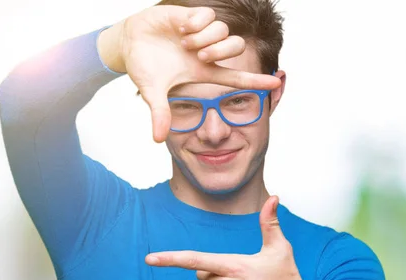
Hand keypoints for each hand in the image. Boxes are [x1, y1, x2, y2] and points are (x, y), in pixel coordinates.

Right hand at [98, 5, 280, 142]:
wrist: (129, 42)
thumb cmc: (145, 67)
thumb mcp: (152, 91)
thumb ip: (159, 113)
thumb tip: (157, 139)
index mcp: (205, 72)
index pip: (238, 78)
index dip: (257, 80)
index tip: (276, 82)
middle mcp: (208, 52)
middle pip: (236, 47)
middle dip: (221, 51)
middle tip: (199, 56)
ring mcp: (202, 33)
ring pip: (224, 31)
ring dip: (204, 38)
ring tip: (184, 42)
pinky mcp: (192, 15)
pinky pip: (209, 15)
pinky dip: (196, 22)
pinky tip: (180, 27)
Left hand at [145, 196, 316, 279]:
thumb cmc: (287, 279)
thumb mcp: (280, 249)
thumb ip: (270, 222)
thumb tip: (273, 197)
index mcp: (236, 267)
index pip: (196, 261)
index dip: (170, 258)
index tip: (149, 259)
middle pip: (201, 275)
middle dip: (214, 272)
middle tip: (239, 275)